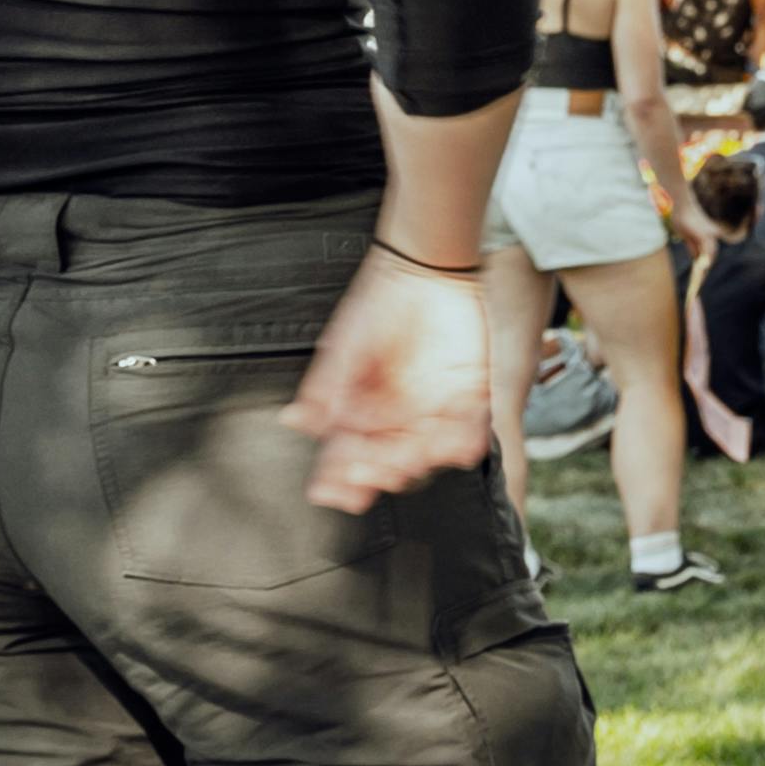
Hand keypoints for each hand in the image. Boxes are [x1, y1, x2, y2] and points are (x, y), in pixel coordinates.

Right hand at [288, 245, 496, 509]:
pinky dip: (464, 443)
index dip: (336, 477)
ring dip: (415, 464)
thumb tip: (295, 422)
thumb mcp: (344, 348)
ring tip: (405, 465)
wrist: (423, 274)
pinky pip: (469, 430)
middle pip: (384, 463)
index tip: (327, 491)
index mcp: (360, 415)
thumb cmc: (376, 310)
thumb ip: (325, 387)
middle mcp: (395, 422)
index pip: (345, 457)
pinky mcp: (469, 397)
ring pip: (424, 454)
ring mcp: (432, 412)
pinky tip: (456, 451)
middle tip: (367, 474)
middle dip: (375, 474)